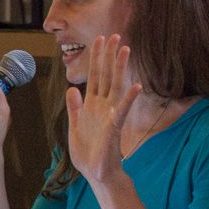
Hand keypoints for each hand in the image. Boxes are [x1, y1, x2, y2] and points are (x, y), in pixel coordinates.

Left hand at [65, 33, 139, 183]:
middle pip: (106, 75)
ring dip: (120, 68)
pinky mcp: (114, 127)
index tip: (99, 40)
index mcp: (91, 105)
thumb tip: (71, 88)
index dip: (96, 58)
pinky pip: (122, 110)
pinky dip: (129, 99)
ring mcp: (109, 115)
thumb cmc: (87, 152)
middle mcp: (102, 106)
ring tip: (125, 50)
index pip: (94, 76)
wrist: (96, 174)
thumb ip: (74, 107)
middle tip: (114, 35)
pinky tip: (136, 86)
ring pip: (116, 86)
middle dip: (109, 55)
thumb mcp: (74, 126)